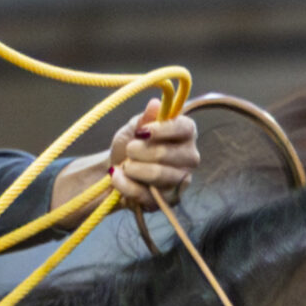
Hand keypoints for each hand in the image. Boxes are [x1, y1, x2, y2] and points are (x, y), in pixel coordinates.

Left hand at [50, 101, 199, 215]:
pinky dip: (126, 185)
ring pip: (158, 175)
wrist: (116, 170)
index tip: (143, 132)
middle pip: (168, 154)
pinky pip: (146, 194)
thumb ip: (144, 118)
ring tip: (124, 165)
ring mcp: (181, 181)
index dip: (164, 129)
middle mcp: (190, 157)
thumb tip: (155, 103)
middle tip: (129, 149)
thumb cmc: (130, 144)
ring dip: (133, 168)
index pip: (185, 128)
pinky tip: (117, 177)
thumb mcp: (133, 127)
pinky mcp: (169, 201)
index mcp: (185, 133)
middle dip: (140, 151)